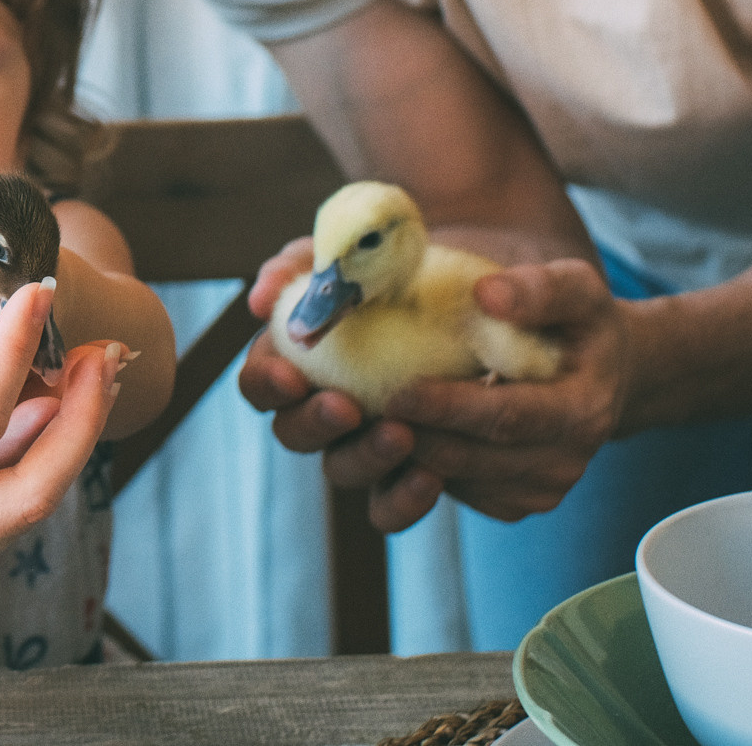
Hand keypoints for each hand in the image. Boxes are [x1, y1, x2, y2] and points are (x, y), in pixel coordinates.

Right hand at [238, 238, 435, 529]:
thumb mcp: (361, 248)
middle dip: (313, 424)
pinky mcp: (411, 468)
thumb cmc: (413, 264)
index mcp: (300, 358)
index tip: (291, 375)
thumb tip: (260, 297)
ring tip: (402, 435)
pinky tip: (432, 477)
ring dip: (364, 457)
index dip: (266, 383)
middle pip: (292, 433)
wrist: (491, 289)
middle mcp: (326, 405)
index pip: (260, 382)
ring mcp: (366, 441)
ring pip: (342, 470)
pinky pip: (392, 502)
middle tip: (346, 407)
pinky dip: (404, 498)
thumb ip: (308, 263)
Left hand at [382, 257, 627, 522]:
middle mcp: (564, 462)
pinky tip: (397, 436)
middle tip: (360, 413)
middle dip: (415, 439)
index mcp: (581, 410)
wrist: (606, 376)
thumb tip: (487, 293)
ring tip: (368, 422)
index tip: (398, 391)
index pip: (506, 417)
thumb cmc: (582, 325)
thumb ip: (541, 289)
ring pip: (459, 483)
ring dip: (409, 459)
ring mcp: (540, 489)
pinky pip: (460, 494)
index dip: (449, 408)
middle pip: (473, 459)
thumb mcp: (578, 291)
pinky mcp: (516, 503)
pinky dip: (423, 471)